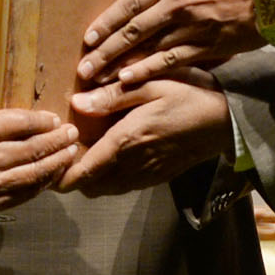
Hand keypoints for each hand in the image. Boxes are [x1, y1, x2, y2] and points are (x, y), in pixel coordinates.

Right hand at [0, 85, 78, 210]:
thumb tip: (14, 69)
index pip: (21, 123)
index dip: (43, 121)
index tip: (56, 119)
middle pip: (32, 148)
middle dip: (57, 140)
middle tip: (72, 133)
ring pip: (35, 171)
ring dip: (58, 161)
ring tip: (70, 151)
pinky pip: (29, 191)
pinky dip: (46, 180)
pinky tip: (56, 170)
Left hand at [60, 69, 231, 194]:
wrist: (227, 121)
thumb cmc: (189, 95)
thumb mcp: (151, 85)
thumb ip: (112, 96)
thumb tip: (77, 103)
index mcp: (127, 141)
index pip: (85, 171)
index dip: (62, 175)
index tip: (47, 168)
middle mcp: (134, 165)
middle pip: (91, 187)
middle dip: (72, 178)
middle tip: (59, 157)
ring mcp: (147, 174)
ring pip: (106, 189)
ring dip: (90, 180)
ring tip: (79, 157)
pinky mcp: (158, 177)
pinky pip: (124, 186)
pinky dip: (108, 179)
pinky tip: (107, 158)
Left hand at [78, 0, 273, 84]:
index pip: (132, 0)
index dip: (109, 19)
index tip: (90, 35)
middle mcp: (178, 3)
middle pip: (133, 30)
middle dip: (105, 50)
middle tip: (84, 66)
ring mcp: (193, 27)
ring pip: (148, 50)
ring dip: (121, 65)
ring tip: (98, 80)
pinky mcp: (211, 45)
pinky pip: (173, 61)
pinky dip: (149, 72)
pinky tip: (131, 81)